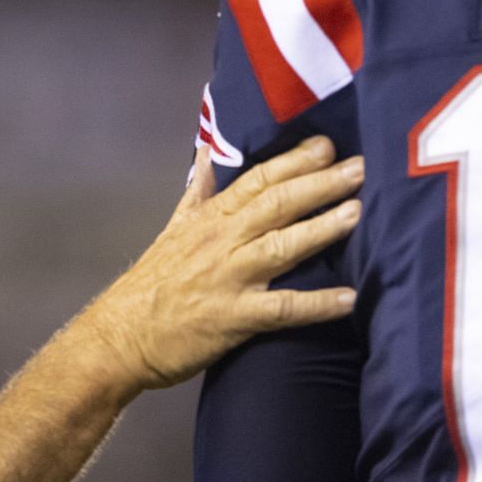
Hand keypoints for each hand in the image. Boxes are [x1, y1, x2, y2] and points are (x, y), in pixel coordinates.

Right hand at [74, 137, 363, 392]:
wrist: (120, 338)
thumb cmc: (151, 284)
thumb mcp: (173, 228)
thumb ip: (198, 190)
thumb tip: (206, 151)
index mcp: (210, 217)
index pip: (257, 179)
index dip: (293, 160)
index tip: (327, 143)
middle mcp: (222, 240)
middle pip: (276, 203)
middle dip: (320, 183)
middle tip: (361, 166)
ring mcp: (229, 278)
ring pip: (282, 246)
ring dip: (322, 228)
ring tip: (358, 212)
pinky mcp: (235, 318)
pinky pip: (282, 309)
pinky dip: (316, 304)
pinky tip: (349, 298)